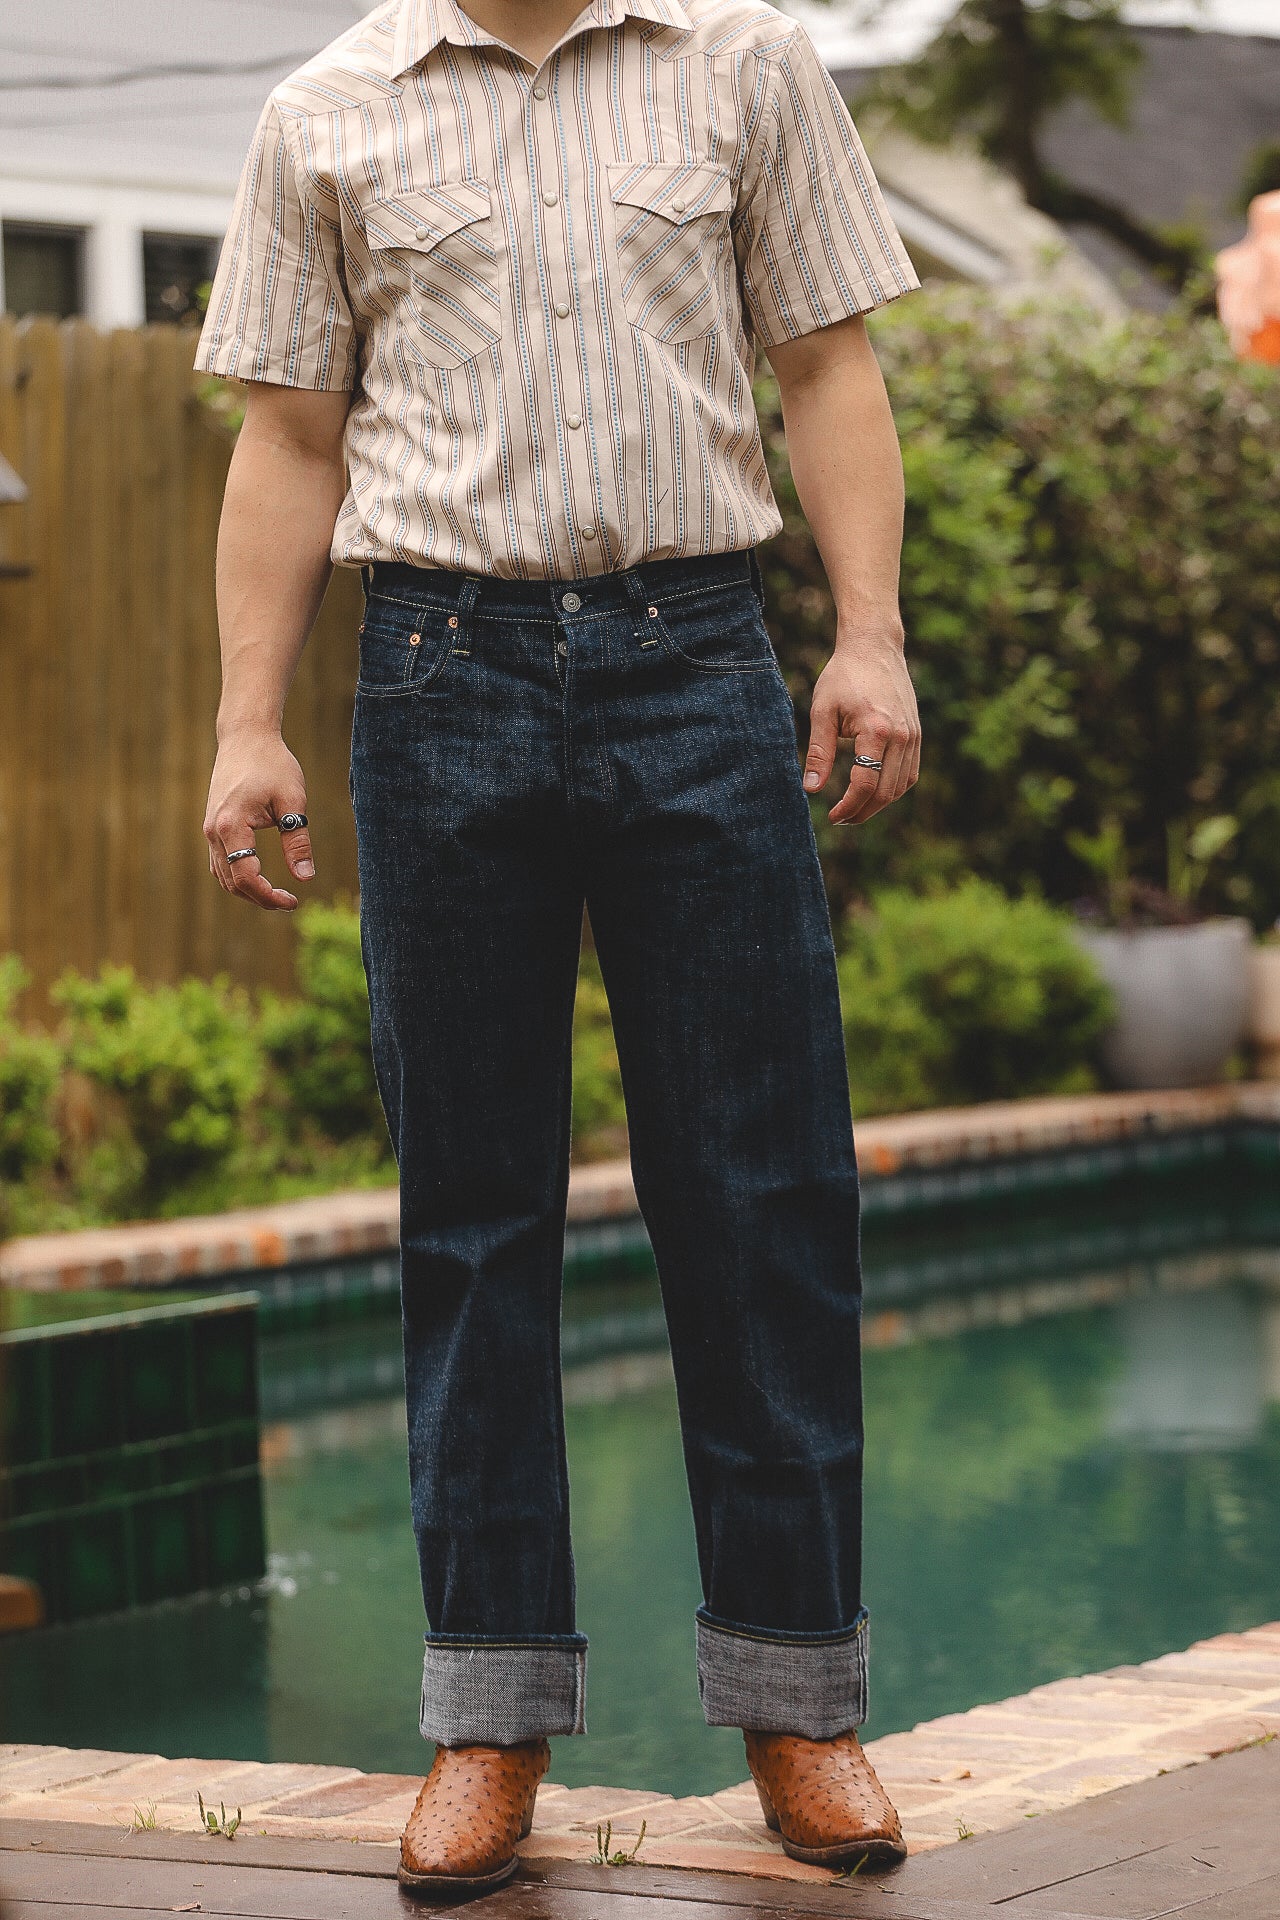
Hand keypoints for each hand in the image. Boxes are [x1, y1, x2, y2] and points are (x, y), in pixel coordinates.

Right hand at [204, 729, 313, 910]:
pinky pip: (220, 863)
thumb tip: (305, 877)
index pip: (247, 877)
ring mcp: (209, 829)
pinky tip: (260, 878)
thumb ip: (298, 840)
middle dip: (260, 898)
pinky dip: (238, 876)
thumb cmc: (272, 764)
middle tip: (290, 902)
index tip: (294, 901)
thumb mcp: (293, 800)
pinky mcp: (212, 826)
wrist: (245, 737)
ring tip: (277, 895)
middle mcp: (213, 831)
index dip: (269, 896)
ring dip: (248, 891)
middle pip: (232, 882)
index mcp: (231, 825)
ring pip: (223, 876)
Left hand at [802, 624, 920, 824]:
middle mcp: (902, 736)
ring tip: (854, 809)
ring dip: (878, 804)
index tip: (831, 817)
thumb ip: (818, 752)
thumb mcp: (822, 711)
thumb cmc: (843, 676)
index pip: (865, 784)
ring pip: (901, 787)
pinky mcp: (917, 734)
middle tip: (840, 819)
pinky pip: (910, 774)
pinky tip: (873, 792)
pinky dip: (893, 789)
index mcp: (877, 730)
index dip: (848, 807)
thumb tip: (811, 789)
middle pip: (886, 792)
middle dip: (862, 812)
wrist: (874, 647)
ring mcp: (914, 736)